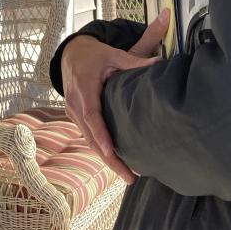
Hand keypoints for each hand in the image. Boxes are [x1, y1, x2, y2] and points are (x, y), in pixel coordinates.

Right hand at [61, 9, 169, 182]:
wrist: (70, 53)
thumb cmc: (93, 54)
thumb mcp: (112, 54)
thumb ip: (134, 62)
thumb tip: (160, 63)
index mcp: (84, 87)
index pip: (91, 115)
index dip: (101, 134)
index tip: (110, 151)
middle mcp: (75, 102)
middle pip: (90, 136)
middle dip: (108, 158)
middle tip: (129, 176)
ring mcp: (72, 110)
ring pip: (88, 139)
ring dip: (106, 158)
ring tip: (126, 174)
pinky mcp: (74, 115)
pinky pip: (87, 135)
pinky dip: (100, 148)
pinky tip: (116, 160)